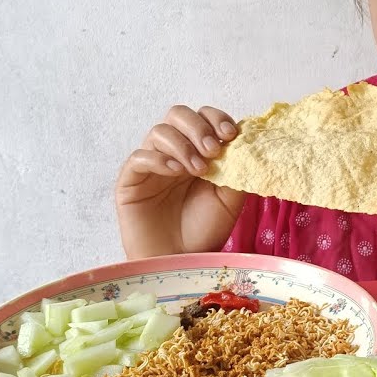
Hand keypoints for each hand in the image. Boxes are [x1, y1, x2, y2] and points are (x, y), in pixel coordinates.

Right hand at [116, 105, 247, 257]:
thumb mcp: (231, 198)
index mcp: (198, 151)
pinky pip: (139, 157)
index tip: (230, 134)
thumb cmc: (205, 230)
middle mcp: (174, 153)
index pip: (203, 118)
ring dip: (182, 145)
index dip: (216, 118)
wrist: (182, 262)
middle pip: (178, 115)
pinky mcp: (130, 181)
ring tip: (198, 169)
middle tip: (213, 150)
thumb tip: (245, 139)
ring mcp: (151, 165)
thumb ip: (237, 168)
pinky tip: (175, 172)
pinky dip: (158, 159)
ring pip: (159, 131)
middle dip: (198, 127)